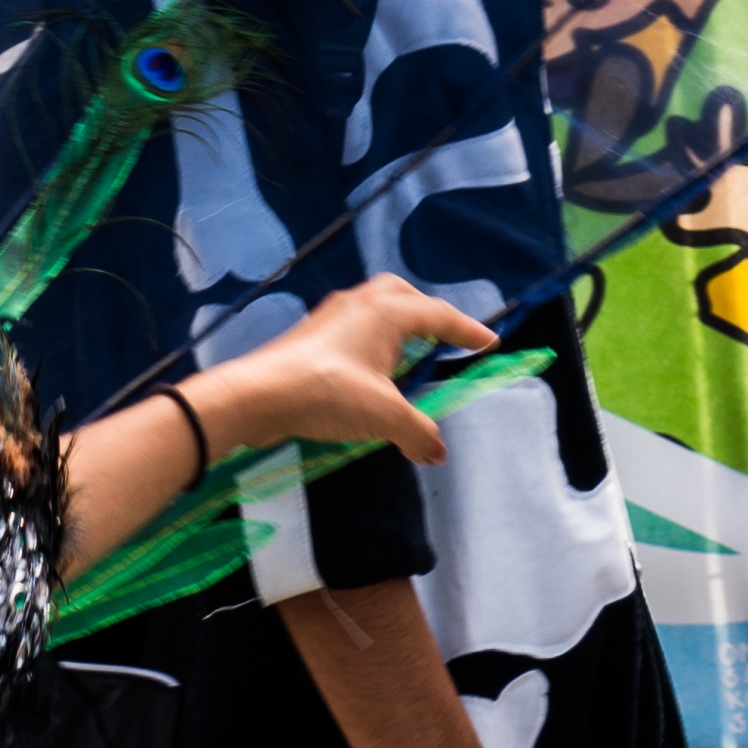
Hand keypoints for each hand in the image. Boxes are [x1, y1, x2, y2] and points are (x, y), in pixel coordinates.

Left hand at [207, 273, 492, 470]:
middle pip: (404, 296)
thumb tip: (436, 451)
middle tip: (445, 337)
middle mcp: (360, 304)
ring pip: (375, 307)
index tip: (489, 342)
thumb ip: (417, 432)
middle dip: (429, 313)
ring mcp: (332, 316)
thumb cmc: (326, 393)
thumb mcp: (383, 416)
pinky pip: (355, 327)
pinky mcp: (311, 336)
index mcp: (386, 311)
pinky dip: (374, 340)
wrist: (257, 395)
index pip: (439, 315)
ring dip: (398, 325)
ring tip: (410, 353)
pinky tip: (372, 369)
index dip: (467, 331)